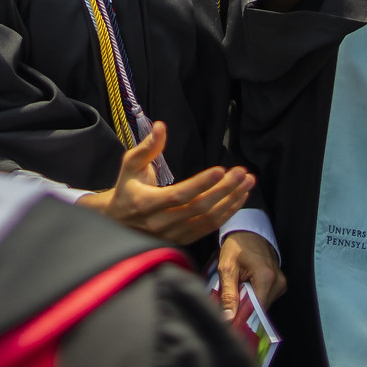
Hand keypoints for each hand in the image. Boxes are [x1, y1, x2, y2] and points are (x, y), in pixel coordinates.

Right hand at [78, 121, 253, 243]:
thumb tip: (160, 126)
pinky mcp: (182, 240)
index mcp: (145, 203)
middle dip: (224, 189)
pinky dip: (227, 214)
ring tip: (247, 183)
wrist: (118, 221)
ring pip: (207, 220)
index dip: (201, 183)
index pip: (179, 195)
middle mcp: (160, 223)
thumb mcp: (130, 164)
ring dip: (230, 201)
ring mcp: (172, 235)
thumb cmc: (127, 187)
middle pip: (199, 207)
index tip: (220, 169)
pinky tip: (239, 198)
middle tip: (242, 172)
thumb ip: (147, 147)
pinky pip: (208, 228)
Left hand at [216, 231, 285, 319]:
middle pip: (261, 309)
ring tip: (239, 289)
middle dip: (245, 310)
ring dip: (250, 303)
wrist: (248, 231)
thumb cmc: (236, 246)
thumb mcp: (227, 268)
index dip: (242, 318)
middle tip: (230, 302)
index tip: (230, 322)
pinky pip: (267, 298)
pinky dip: (255, 297)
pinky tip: (247, 287)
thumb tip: (228, 318)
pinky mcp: (280, 283)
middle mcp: (278, 281)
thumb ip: (228, 295)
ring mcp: (281, 282)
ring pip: (264, 305)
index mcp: (266, 277)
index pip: (257, 310)